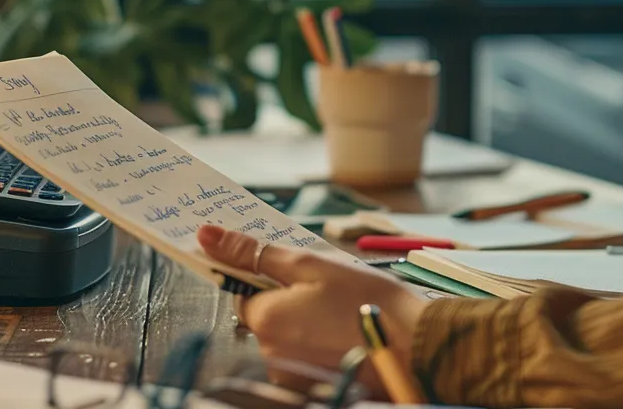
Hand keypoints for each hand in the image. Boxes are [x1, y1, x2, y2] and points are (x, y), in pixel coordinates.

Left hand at [197, 225, 427, 378]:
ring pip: (286, 338)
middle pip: (265, 318)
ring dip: (305, 324)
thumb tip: (206, 236)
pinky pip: (304, 358)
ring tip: (342, 313)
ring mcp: (290, 374)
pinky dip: (319, 345)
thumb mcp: (309, 263)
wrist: (416, 345)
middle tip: (327, 292)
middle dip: (289, 302)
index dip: (267, 279)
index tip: (294, 272)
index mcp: (264, 319)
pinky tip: (344, 334)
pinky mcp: (311, 386)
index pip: (243, 294)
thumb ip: (253, 251)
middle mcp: (269, 353)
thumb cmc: (367, 300)